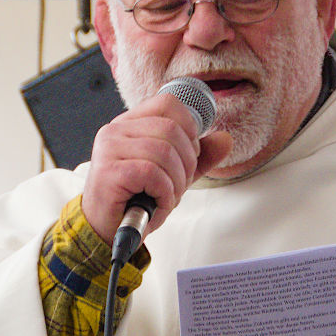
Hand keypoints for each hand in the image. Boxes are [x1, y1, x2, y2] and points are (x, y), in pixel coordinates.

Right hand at [82, 92, 231, 243]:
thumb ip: (200, 156)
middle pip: (172, 129)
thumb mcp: (175, 173)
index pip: (169, 104)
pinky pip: (153, 173)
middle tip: (177, 185)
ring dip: (177, 182)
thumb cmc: (139, 198)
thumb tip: (226, 139)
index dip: (189, 128)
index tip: (188, 155)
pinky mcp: (108, 171)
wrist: (109, 231)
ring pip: (165, 152)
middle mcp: (116, 130)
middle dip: (187, 162)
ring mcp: (109, 149)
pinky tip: (156, 203)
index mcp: (131, 123)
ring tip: (166, 197)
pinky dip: (164, 193)